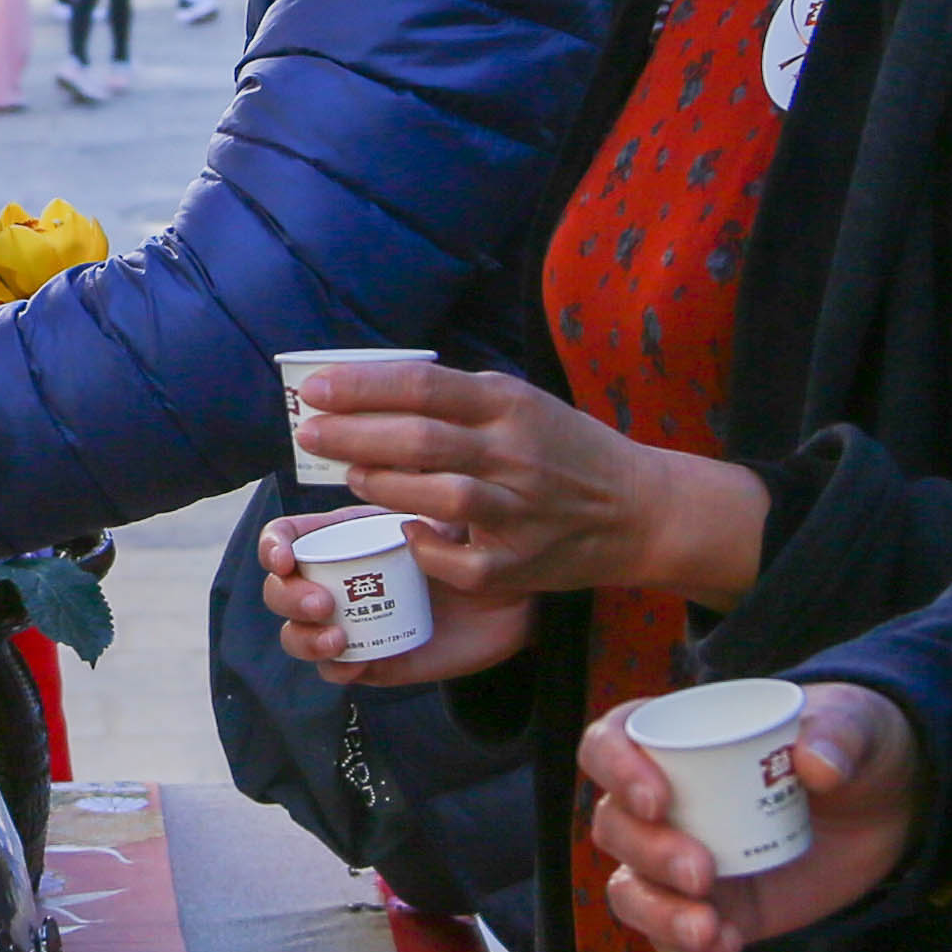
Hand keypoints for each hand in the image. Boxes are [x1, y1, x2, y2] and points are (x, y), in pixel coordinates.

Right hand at [253, 508, 535, 687]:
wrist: (510, 595)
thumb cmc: (472, 542)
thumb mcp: (440, 507)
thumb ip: (410, 489)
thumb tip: (374, 468)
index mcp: (345, 539)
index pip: (287, 539)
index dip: (272, 547)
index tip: (283, 557)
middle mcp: (339, 579)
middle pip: (280, 589)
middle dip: (287, 597)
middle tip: (322, 603)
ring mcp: (353, 621)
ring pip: (297, 633)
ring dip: (304, 637)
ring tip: (338, 637)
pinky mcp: (375, 658)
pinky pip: (337, 671)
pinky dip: (335, 669)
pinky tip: (354, 662)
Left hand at [291, 363, 767, 609]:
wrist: (640, 511)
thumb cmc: (567, 451)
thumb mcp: (523, 404)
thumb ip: (460, 398)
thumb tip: (374, 390)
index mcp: (511, 404)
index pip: (423, 386)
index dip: (362, 388)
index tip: (315, 388)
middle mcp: (515, 453)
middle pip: (421, 439)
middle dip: (354, 436)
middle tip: (311, 433)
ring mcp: (519, 512)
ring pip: (438, 497)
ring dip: (384, 486)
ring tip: (352, 478)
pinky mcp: (519, 564)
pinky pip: (459, 560)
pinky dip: (426, 546)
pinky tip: (407, 533)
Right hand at [577, 680, 915, 951]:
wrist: (888, 812)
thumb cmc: (854, 747)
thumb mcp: (858, 724)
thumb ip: (839, 733)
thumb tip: (815, 764)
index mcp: (683, 739)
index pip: (610, 743)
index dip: (614, 768)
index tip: (657, 798)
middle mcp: (667, 801)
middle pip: (614, 825)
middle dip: (647, 852)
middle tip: (703, 870)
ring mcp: (683, 859)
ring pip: (628, 888)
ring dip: (655, 910)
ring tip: (706, 927)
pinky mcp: (713, 908)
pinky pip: (670, 935)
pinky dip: (687, 946)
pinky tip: (727, 944)